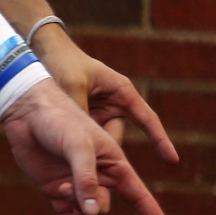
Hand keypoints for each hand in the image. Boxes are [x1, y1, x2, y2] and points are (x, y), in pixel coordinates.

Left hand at [0, 78, 176, 214]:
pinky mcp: (55, 188)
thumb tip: (95, 213)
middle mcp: (98, 176)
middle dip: (96, 213)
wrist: (28, 111)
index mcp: (114, 163)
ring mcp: (76, 183)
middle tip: (77, 200)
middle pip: (105, 208)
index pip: (140, 196)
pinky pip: (67, 214)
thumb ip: (86, 179)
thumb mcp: (78, 147)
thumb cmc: (60, 120)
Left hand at [31, 25, 178, 159]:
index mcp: (121, 91)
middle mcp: (114, 104)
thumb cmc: (62, 64)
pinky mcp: (84, 120)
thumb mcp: (72, 86)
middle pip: (116, 136)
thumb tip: (85, 142)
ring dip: (87, 148)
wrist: (42, 54)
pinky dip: (77, 144)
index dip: (159, 140)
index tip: (172, 160)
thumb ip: (80, 112)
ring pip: (100, 140)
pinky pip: (86, 138)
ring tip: (69, 150)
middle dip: (105, 151)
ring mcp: (99, 113)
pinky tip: (61, 150)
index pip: (147, 119)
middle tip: (88, 159)